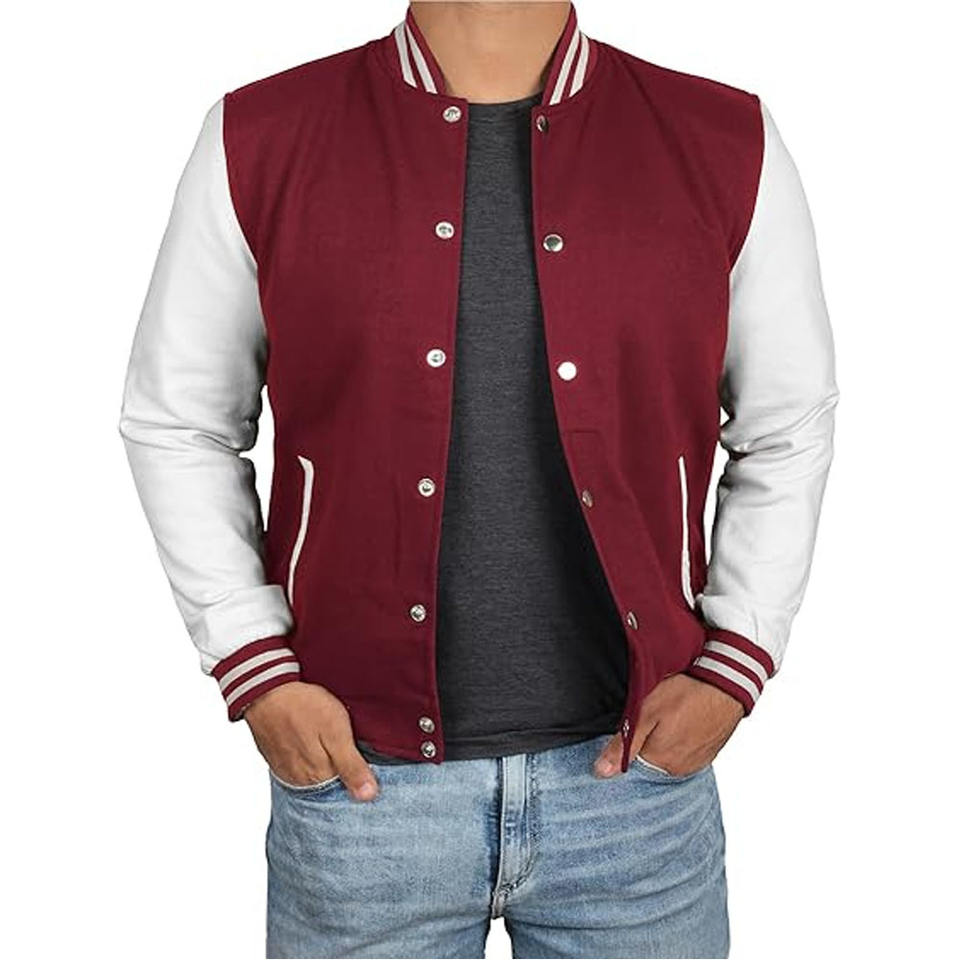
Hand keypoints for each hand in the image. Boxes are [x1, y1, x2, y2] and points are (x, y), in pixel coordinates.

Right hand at [244, 681, 378, 800]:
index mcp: (318, 777)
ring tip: (333, 751)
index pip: (346, 793)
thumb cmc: (303, 707)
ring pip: (315, 782)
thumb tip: (368, 796)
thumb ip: (351, 766)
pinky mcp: (278, 762)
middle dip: (344, 778)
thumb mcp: (336, 731)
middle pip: (330, 789)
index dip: (360, 781)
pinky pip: (299, 772)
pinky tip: (316, 750)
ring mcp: (287, 773)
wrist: (266, 691)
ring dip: (327, 772)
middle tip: (352, 754)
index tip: (369, 768)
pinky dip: (311, 766)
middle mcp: (301, 782)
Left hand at [594, 674, 743, 777]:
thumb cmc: (686, 693)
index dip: (625, 743)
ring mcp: (697, 762)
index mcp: (661, 762)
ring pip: (667, 755)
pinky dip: (680, 739)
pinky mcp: (708, 752)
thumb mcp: (645, 712)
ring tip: (668, 717)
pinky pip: (685, 751)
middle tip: (651, 716)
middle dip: (645, 742)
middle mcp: (680, 769)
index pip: (630, 763)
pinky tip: (681, 722)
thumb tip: (601, 772)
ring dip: (663, 740)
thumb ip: (624, 744)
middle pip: (649, 759)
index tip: (631, 725)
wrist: (727, 682)